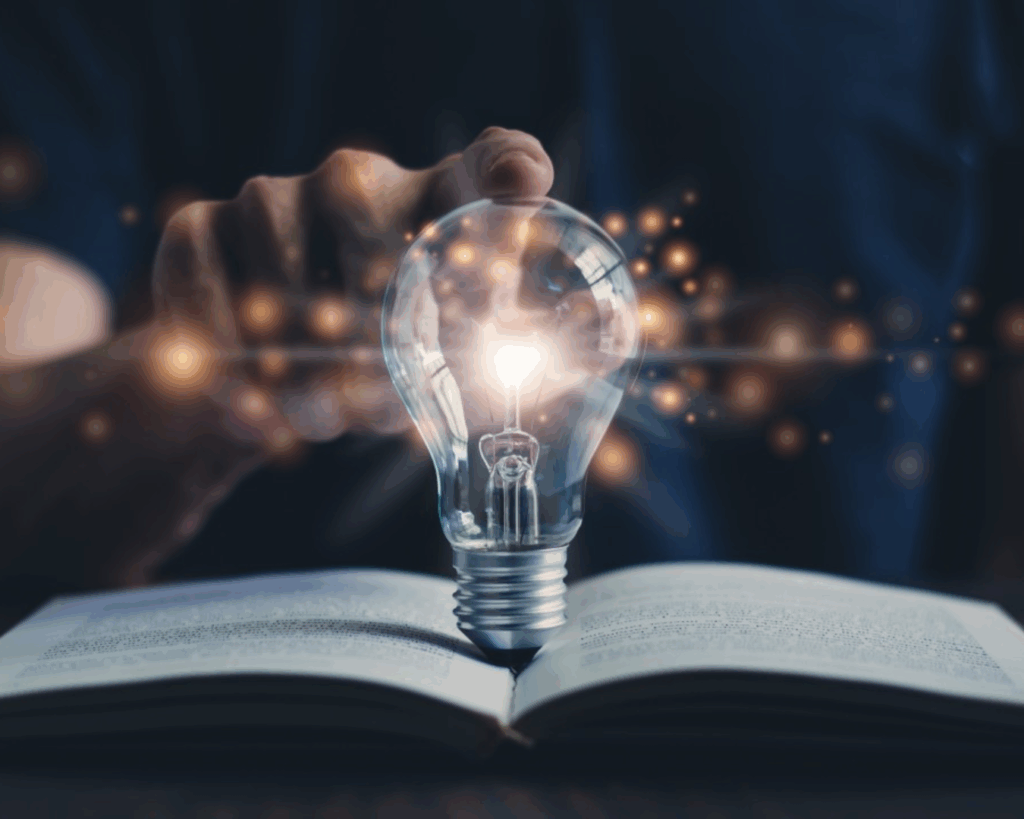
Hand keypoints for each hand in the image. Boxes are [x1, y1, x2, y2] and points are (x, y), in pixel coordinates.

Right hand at [151, 127, 554, 444]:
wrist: (260, 381)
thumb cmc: (377, 368)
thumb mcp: (439, 375)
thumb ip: (477, 364)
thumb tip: (510, 370)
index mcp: (441, 210)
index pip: (489, 167)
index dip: (507, 172)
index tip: (519, 186)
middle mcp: (361, 181)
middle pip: (379, 248)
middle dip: (375, 347)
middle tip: (367, 404)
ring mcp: (277, 194)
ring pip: (290, 284)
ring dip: (304, 372)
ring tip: (316, 412)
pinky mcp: (201, 225)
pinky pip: (211, 297)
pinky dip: (229, 364)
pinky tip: (247, 399)